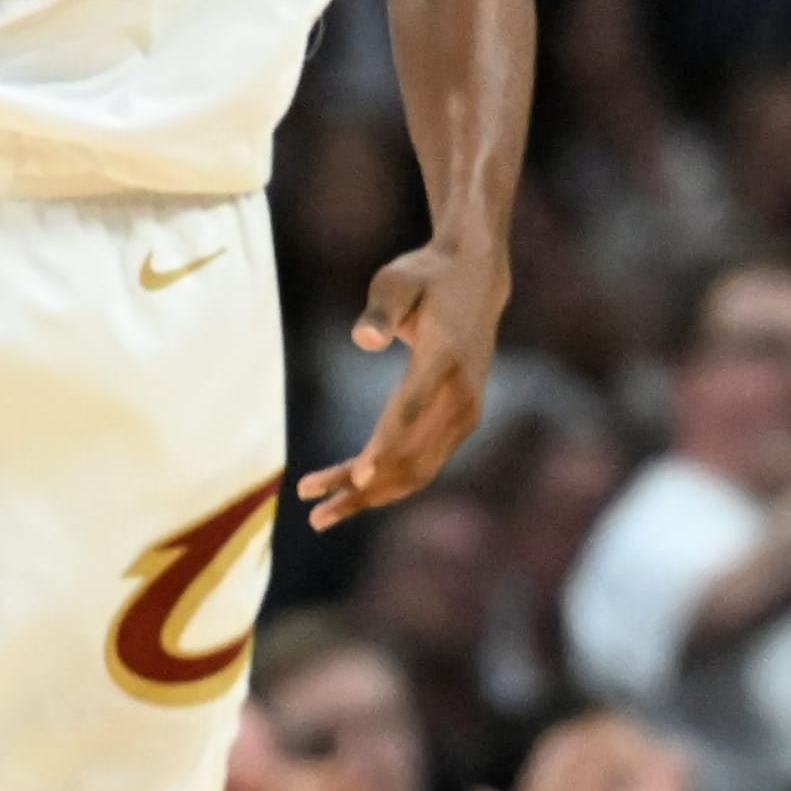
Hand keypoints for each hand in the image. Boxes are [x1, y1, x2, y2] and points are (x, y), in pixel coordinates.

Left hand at [297, 238, 505, 527]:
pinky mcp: (462, 421)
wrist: (476, 279)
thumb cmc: (425, 276)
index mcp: (444, 359)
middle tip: (314, 511)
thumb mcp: (398, 280)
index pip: (412, 408)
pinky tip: (353, 494)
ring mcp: (466, 413)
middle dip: (363, 487)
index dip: (386, 444)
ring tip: (322, 514)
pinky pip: (426, 462)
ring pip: (418, 468)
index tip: (357, 475)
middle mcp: (461, 395)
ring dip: (372, 495)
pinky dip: (390, 482)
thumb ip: (382, 309)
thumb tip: (361, 339)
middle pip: (411, 453)